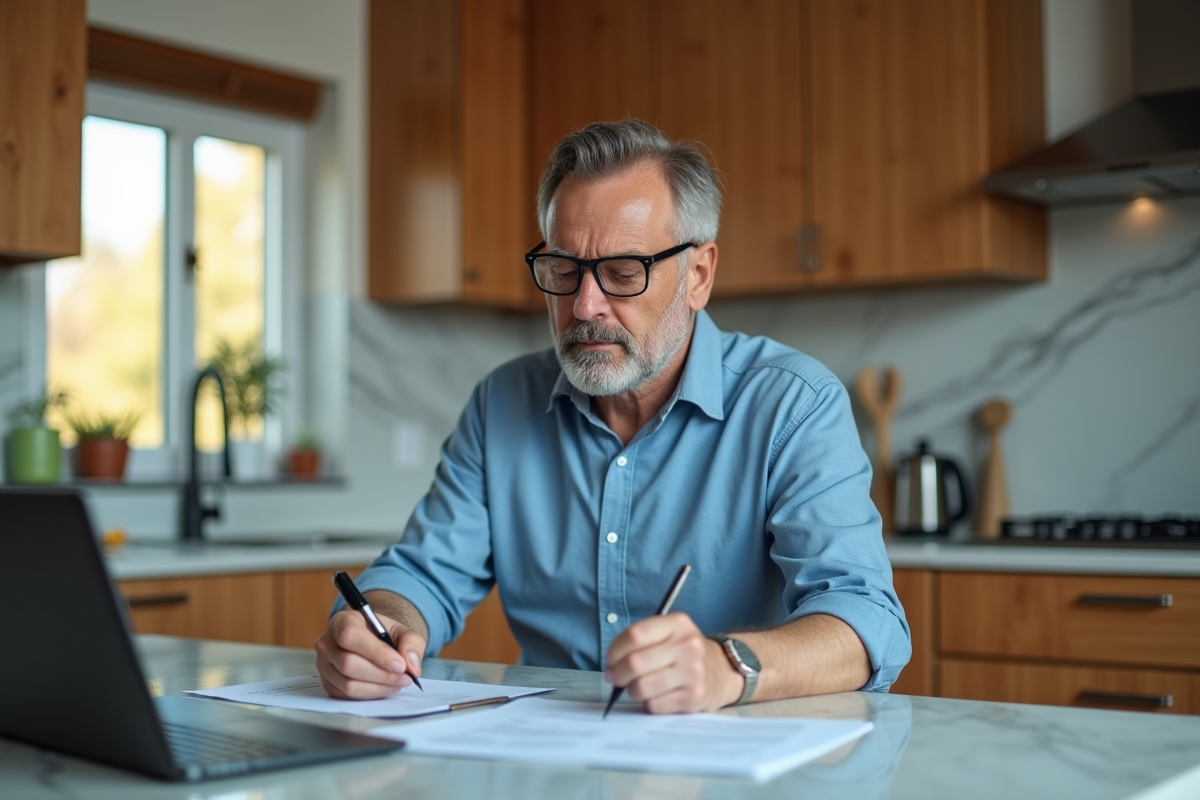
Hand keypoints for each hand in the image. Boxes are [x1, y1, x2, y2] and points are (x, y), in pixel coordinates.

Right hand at [315, 609, 426, 698]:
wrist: (374, 642)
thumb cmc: (385, 635)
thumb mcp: (403, 631)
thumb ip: (411, 643)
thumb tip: (411, 665)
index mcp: (342, 621)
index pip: (351, 636)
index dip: (377, 653)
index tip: (400, 665)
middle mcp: (327, 643)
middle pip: (348, 664)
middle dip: (381, 674)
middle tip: (405, 676)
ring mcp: (324, 665)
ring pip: (348, 684)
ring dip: (378, 687)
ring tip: (399, 682)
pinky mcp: (328, 684)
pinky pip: (348, 696)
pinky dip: (371, 694)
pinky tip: (386, 686)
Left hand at [604, 612, 741, 713]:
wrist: (721, 670)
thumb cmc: (683, 652)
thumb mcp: (668, 633)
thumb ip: (640, 642)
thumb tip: (611, 667)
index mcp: (678, 623)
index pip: (634, 635)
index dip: (615, 650)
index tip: (611, 659)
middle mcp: (688, 645)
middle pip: (635, 663)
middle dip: (617, 674)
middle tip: (615, 677)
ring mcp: (693, 672)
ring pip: (641, 687)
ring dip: (632, 690)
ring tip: (637, 687)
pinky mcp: (693, 697)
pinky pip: (654, 705)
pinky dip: (648, 703)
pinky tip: (656, 696)